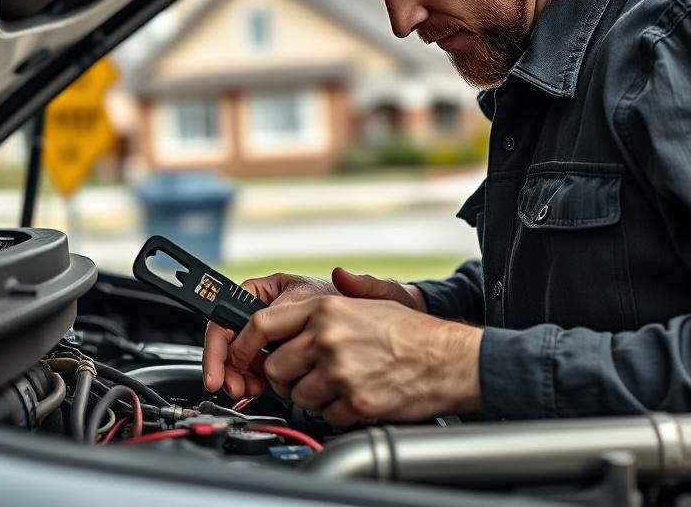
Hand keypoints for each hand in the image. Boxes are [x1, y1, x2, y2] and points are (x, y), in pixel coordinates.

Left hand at [202, 269, 426, 396]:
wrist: (448, 360)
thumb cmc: (412, 332)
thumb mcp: (372, 299)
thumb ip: (345, 291)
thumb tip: (336, 275)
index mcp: (325, 308)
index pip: (262, 325)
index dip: (244, 344)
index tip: (242, 354)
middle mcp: (327, 337)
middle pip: (275, 368)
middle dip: (286, 376)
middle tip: (308, 373)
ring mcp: (339, 372)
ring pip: (297, 396)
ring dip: (312, 395)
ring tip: (341, 381)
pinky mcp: (353, 401)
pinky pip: (324, 415)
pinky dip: (336, 410)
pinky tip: (357, 394)